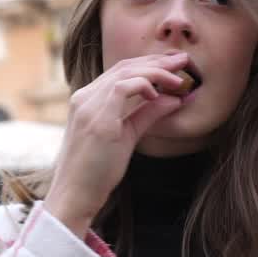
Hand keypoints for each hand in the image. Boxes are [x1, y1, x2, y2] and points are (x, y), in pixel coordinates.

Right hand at [45, 54, 188, 236]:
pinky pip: (123, 87)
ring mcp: (88, 106)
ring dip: (156, 71)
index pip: (120, 71)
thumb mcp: (126, 136)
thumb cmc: (96, 172)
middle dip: (157, 61)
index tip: (173, 66)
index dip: (149, 64)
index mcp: (87, 100)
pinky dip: (145, 85)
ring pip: (125, 72)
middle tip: (183, 60)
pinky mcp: (97, 119)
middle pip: (124, 66)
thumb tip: (173, 99)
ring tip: (179, 76)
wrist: (74, 196)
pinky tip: (159, 95)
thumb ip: (146, 115)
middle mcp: (84, 97)